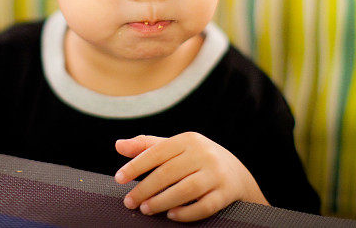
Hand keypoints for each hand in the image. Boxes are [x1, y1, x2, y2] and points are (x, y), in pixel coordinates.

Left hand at [115, 132, 267, 221]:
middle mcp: (204, 153)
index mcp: (188, 139)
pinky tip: (171, 215)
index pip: (157, 152)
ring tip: (145, 209)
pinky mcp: (226, 192)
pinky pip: (204, 205)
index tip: (118, 179)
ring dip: (162, 201)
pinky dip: (186, 212)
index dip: (136, 166)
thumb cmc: (197, 160)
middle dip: (145, 189)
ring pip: (186, 189)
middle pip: (168, 172)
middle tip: (129, 202)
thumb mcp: (175, 148)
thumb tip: (118, 145)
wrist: (237, 173)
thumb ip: (147, 146)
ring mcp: (217, 173)